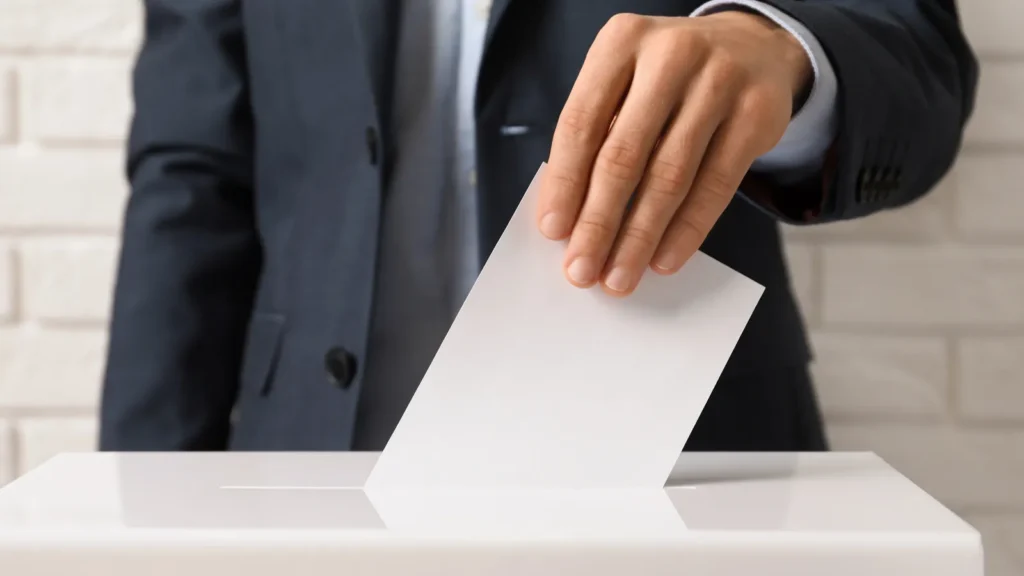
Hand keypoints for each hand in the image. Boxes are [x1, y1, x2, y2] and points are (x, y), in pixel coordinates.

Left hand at [537, 11, 812, 295]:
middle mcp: (670, 55)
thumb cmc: (667, 79)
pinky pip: (716, 186)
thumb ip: (597, 135)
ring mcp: (719, 82)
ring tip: (619, 275)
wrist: (752, 47)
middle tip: (582, 270)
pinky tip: (664, 259)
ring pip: (670, 176)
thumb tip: (569, 217)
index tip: (553, 231)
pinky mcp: (756, 115)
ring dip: (639, 237)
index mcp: (621, 41)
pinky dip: (686, 230)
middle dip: (598, 222)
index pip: (581, 122)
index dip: (564, 182)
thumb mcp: (625, 83)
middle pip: (623, 154)